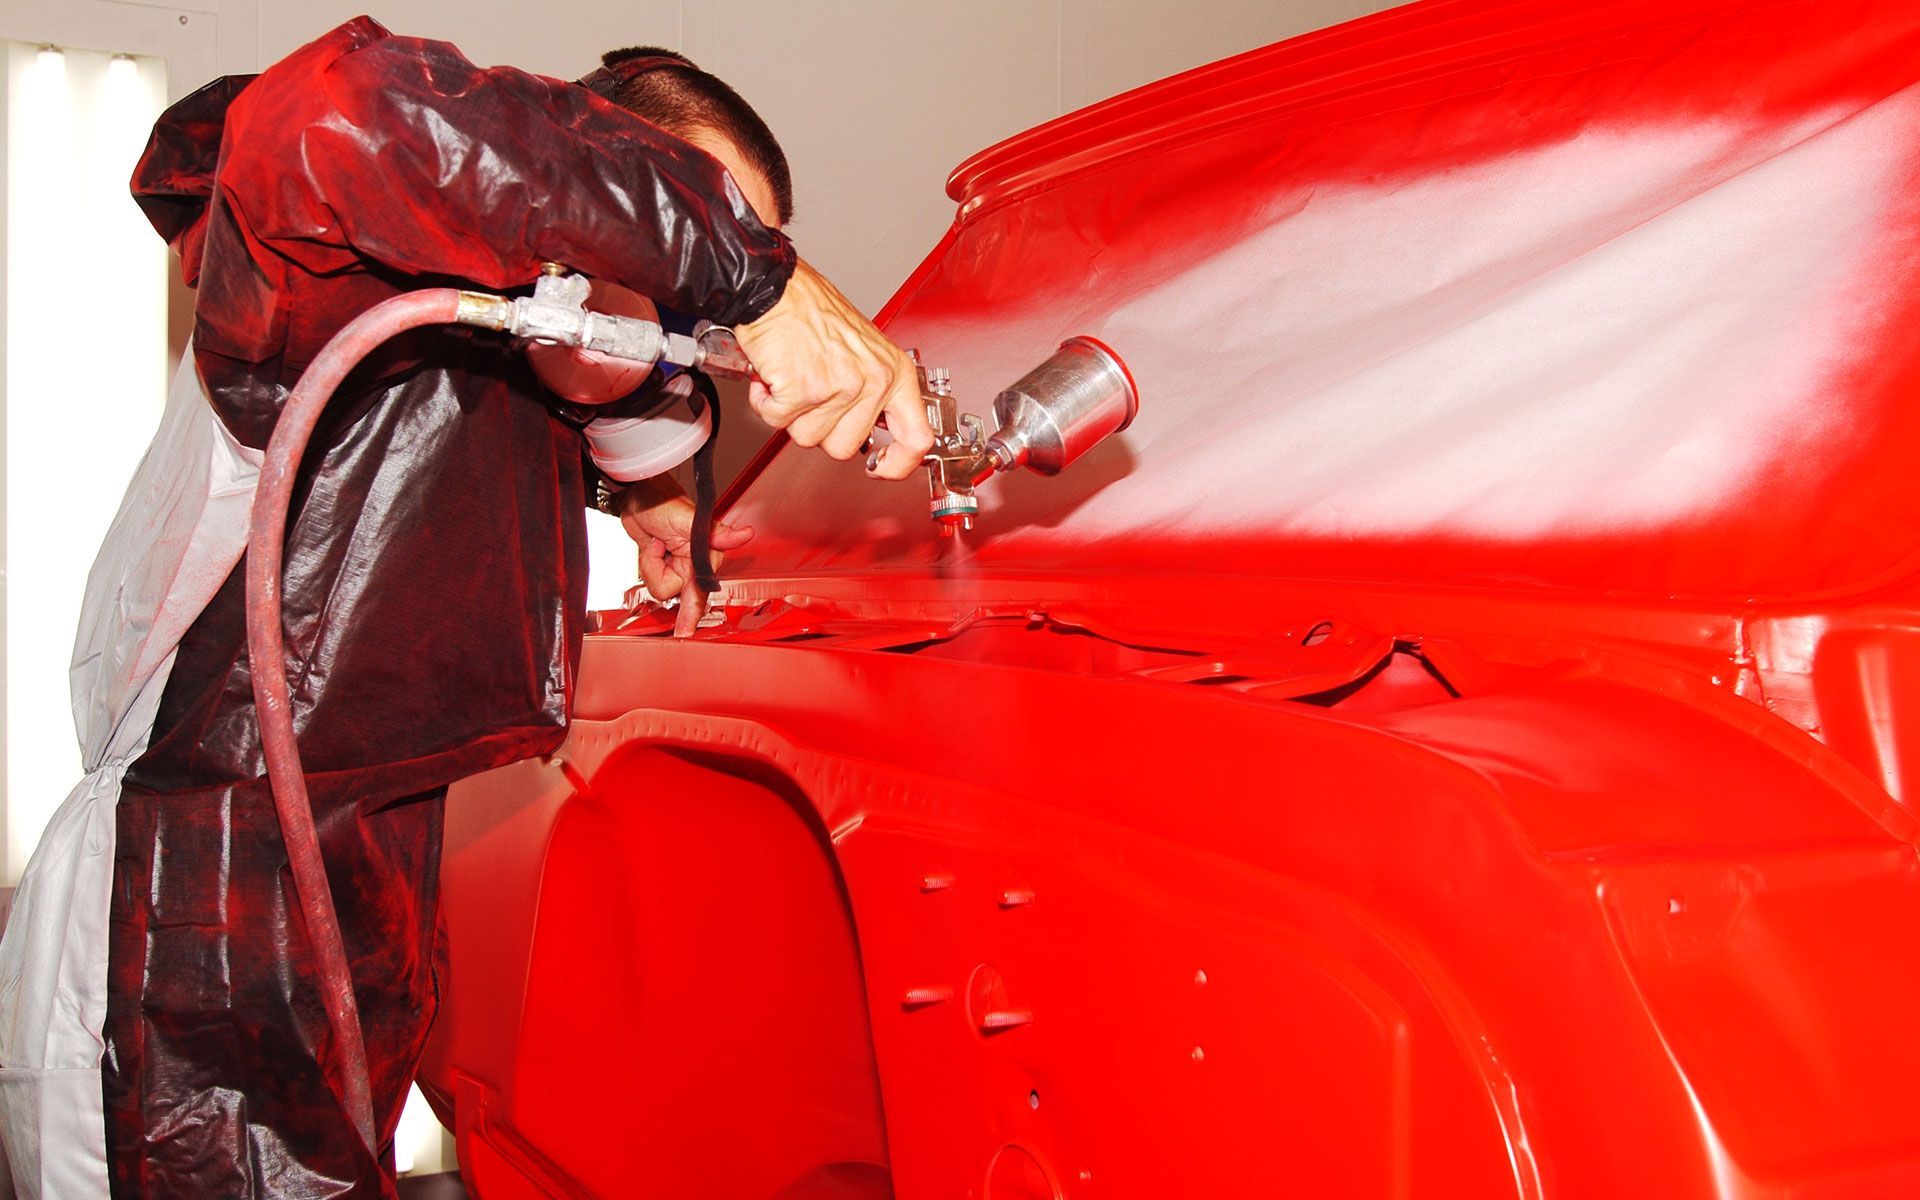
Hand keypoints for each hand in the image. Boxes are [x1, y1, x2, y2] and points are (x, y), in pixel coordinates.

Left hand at [614, 476, 752, 636]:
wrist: (635, 494)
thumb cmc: (662, 498)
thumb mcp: (686, 516)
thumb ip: (716, 532)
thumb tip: (745, 534)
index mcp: (706, 552)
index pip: (701, 588)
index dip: (693, 612)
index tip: (685, 633)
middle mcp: (695, 562)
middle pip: (677, 592)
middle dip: (660, 572)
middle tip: (659, 561)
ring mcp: (678, 565)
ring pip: (661, 588)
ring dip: (651, 566)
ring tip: (653, 543)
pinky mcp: (663, 566)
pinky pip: (652, 581)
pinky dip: (646, 565)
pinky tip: (650, 547)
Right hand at [734, 257, 934, 479]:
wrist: (775, 287)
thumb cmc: (811, 311)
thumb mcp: (863, 350)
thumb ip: (873, 392)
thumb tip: (874, 435)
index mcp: (895, 372)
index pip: (917, 437)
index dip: (898, 463)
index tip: (881, 467)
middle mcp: (874, 381)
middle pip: (844, 448)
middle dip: (818, 426)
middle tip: (811, 392)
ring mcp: (841, 387)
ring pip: (808, 438)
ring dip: (790, 413)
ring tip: (793, 376)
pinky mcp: (806, 389)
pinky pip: (779, 421)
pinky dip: (767, 402)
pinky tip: (774, 375)